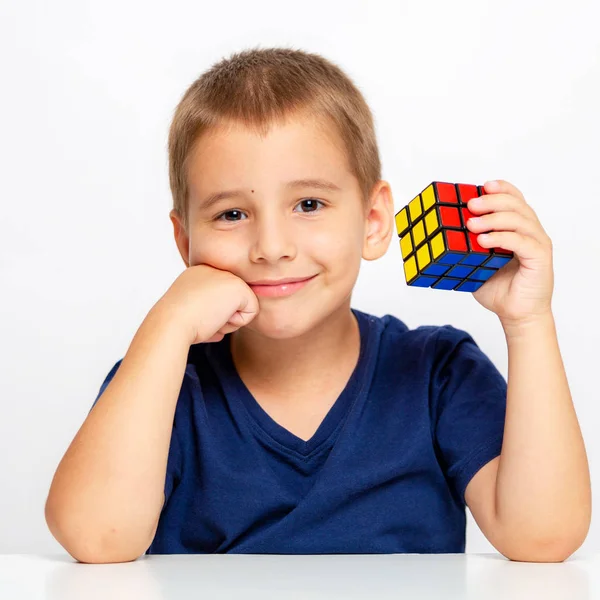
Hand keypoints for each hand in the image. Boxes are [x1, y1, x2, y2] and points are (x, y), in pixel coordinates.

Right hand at [155, 264, 259, 344]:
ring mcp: (227, 275)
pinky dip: (237, 322)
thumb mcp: (190, 313)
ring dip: (229, 321)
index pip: (220, 300)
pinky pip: (252, 311)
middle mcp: (214, 269)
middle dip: (222, 318)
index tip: (193, 314)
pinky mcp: (239, 286)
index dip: (211, 315)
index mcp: (199, 274)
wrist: (171, 322)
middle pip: (232, 302)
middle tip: (201, 316)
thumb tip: (219, 331)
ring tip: (208, 317)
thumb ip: (206, 315)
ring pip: (242, 307)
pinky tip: (218, 317)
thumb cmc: (177, 325)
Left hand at [465, 180, 553, 327]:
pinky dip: (501, 238)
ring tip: (471, 223)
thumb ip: (466, 247)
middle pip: (517, 205)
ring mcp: (537, 244)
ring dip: (493, 218)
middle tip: (470, 204)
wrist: (516, 315)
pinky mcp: (540, 259)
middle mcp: (531, 232)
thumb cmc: (498, 289)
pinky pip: (522, 242)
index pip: (514, 200)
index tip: (482, 185)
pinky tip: (483, 240)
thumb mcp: (475, 263)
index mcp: (518, 229)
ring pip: (520, 220)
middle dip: (492, 200)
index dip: (501, 189)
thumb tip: (439, 234)